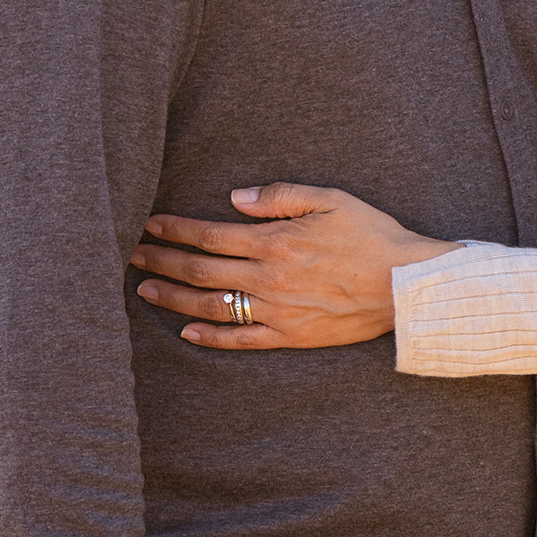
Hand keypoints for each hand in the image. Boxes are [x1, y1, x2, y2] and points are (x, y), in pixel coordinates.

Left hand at [130, 184, 459, 350]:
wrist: (407, 285)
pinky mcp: (291, 336)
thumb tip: (236, 199)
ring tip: (145, 289)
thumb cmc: (373, 236)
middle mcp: (268, 279)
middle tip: (130, 254)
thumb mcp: (330, 199)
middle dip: (161, 260)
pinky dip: (210, 338)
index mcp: (274, 242)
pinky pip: (241, 340)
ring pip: (211, 307)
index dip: (174, 229)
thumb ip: (280, 196)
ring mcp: (277, 311)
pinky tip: (187, 333)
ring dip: (174, 298)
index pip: (209, 235)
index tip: (148, 224)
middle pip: (200, 271)